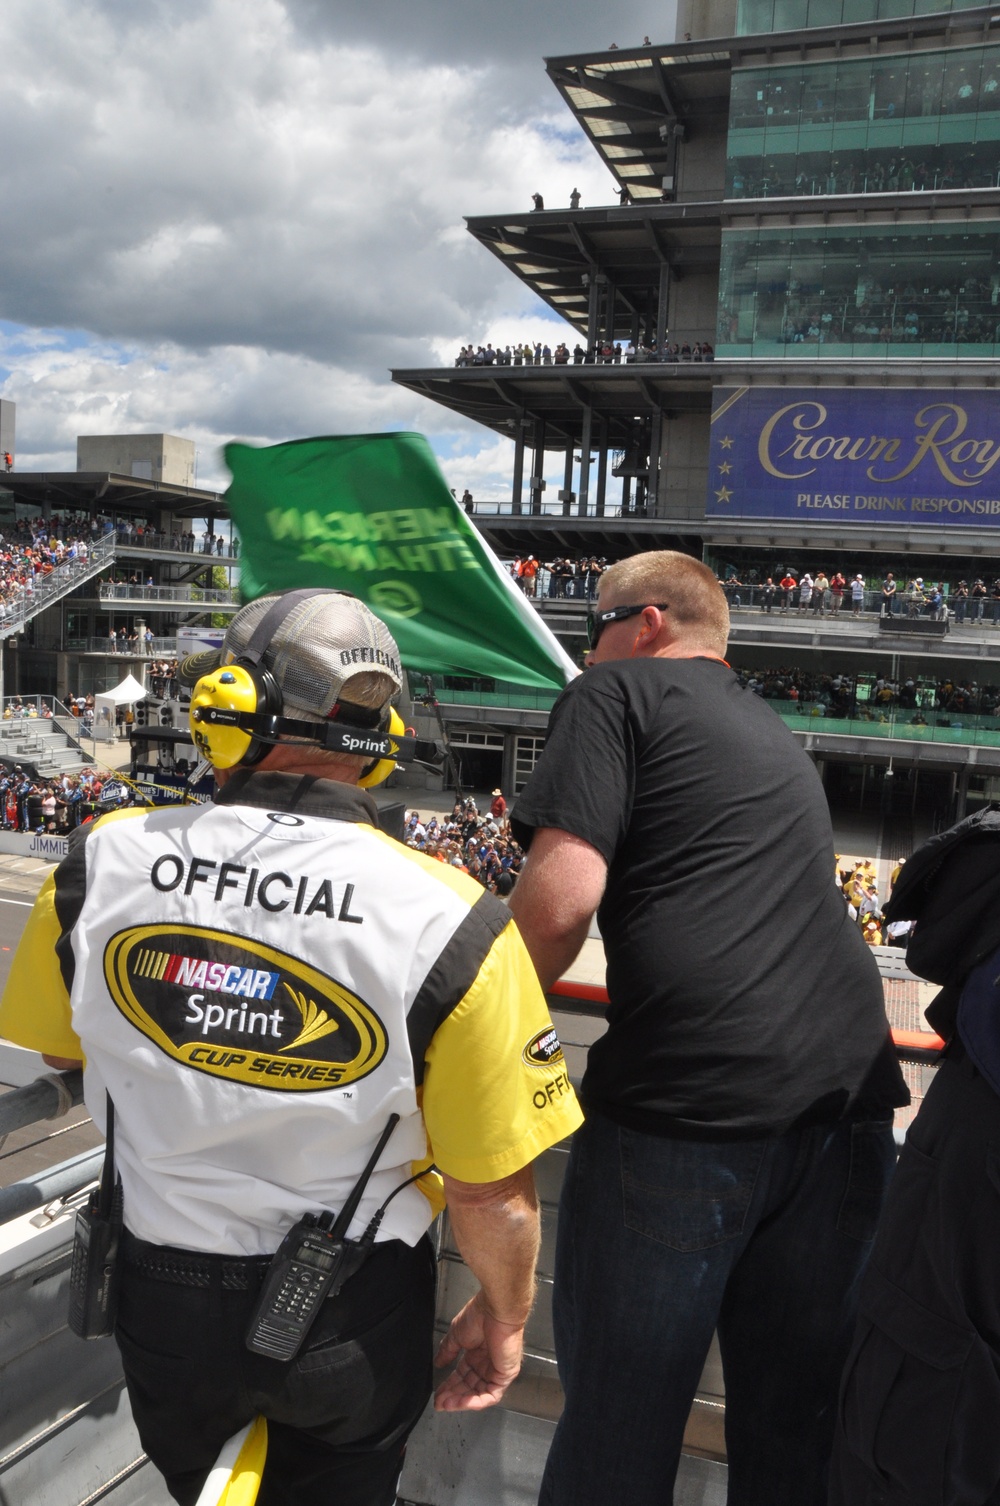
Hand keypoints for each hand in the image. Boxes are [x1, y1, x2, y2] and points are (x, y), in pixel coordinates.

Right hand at [433, 1290, 524, 1411]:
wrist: (495, 1311)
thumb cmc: (479, 1315)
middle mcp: (487, 1364)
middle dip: (453, 1396)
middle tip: (439, 1402)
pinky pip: (490, 1395)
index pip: (462, 1376)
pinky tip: (460, 1402)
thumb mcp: (456, 1335)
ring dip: (461, 1401)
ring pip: (478, 1394)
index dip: (449, 1385)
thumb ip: (447, 1351)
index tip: (437, 1393)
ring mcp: (497, 1371)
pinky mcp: (505, 1376)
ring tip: (445, 1404)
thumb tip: (438, 1363)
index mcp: (477, 1353)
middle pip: (469, 1387)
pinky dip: (474, 1402)